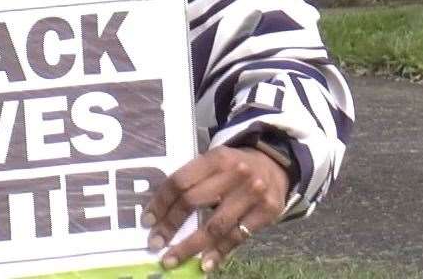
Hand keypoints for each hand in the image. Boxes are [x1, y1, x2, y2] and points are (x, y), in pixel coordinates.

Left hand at [143, 144, 290, 271]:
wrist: (275, 165)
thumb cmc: (234, 167)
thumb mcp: (213, 162)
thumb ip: (192, 180)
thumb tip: (161, 212)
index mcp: (215, 158)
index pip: (179, 181)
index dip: (160, 203)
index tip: (147, 222)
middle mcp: (234, 174)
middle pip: (193, 202)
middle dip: (171, 225)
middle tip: (155, 243)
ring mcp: (253, 194)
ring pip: (215, 225)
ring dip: (191, 246)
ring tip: (173, 260)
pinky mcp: (267, 212)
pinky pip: (238, 237)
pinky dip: (220, 252)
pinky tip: (205, 263)